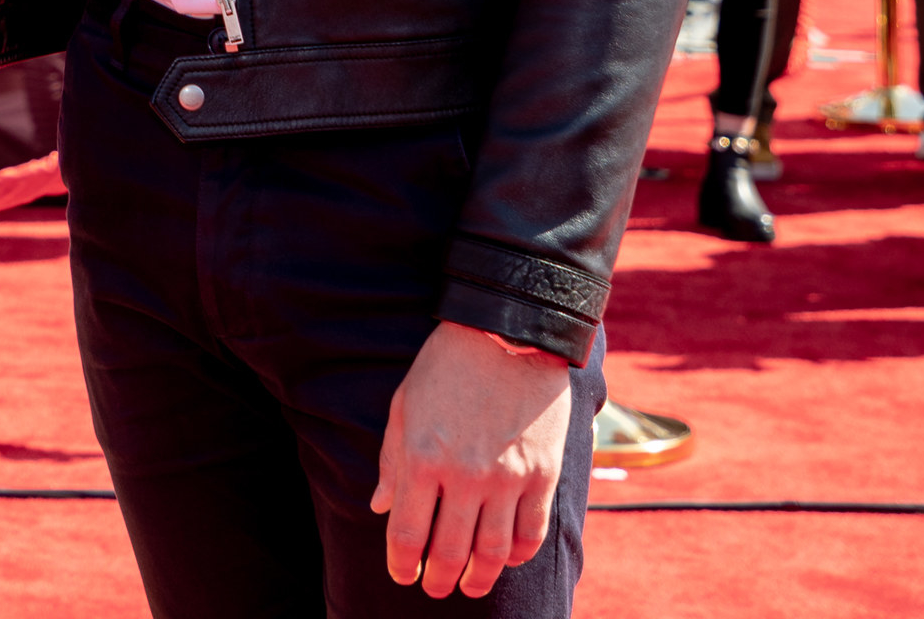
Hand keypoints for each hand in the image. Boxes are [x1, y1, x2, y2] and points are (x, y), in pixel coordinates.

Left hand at [371, 321, 572, 599]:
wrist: (507, 332)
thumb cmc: (445, 366)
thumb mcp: (404, 406)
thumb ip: (392, 461)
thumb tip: (380, 507)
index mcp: (423, 458)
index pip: (407, 534)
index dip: (401, 564)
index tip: (402, 574)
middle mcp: (465, 476)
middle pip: (450, 553)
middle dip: (438, 580)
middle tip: (434, 589)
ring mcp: (508, 478)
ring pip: (494, 554)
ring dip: (479, 578)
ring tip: (469, 585)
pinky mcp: (543, 475)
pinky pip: (531, 533)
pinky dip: (518, 556)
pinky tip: (506, 559)